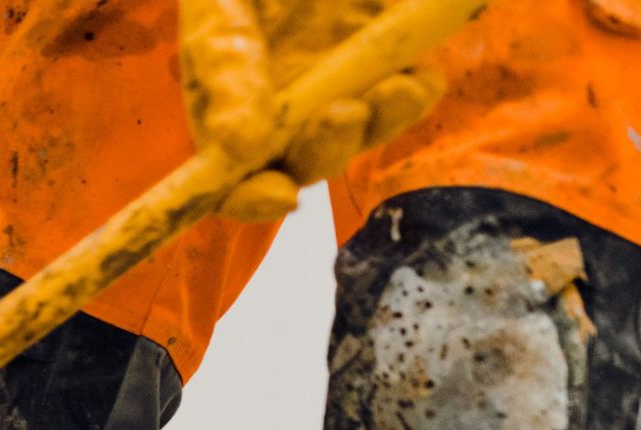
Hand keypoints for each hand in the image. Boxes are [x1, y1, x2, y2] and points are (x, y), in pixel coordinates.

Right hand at [178, 0, 443, 220]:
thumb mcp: (222, 7)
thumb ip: (227, 69)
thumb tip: (240, 145)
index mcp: (230, 105)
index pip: (233, 179)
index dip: (251, 198)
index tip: (278, 196)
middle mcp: (285, 108)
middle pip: (308, 161)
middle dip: (327, 150)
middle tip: (342, 116)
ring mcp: (341, 84)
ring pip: (364, 131)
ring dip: (381, 123)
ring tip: (395, 89)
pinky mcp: (392, 55)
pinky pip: (410, 94)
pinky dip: (417, 93)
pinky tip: (419, 75)